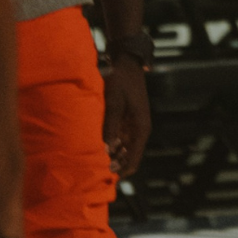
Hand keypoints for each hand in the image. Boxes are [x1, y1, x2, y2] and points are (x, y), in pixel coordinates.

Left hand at [103, 54, 150, 177]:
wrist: (127, 63)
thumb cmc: (121, 81)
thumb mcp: (114, 102)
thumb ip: (110, 125)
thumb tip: (106, 149)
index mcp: (141, 128)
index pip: (133, 160)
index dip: (120, 171)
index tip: (104, 175)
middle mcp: (140, 130)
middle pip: (129, 159)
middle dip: (116, 167)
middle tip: (96, 171)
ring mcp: (135, 126)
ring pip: (125, 151)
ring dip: (114, 158)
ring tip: (96, 162)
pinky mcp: (129, 121)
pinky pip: (122, 141)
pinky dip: (113, 147)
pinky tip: (100, 148)